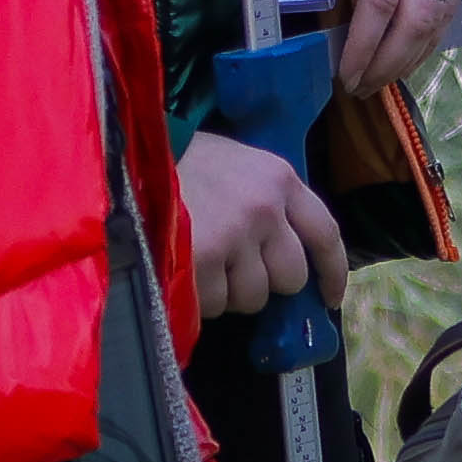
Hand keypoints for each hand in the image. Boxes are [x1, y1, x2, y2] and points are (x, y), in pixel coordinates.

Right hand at [177, 128, 346, 320]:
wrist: (129, 157)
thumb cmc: (184, 162)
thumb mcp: (238, 166)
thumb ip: (269, 203)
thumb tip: (285, 258)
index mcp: (279, 179)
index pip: (326, 233)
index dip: (332, 272)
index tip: (329, 298)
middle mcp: (264, 208)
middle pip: (291, 276)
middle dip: (267, 282)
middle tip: (237, 270)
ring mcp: (234, 235)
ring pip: (253, 297)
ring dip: (230, 292)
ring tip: (203, 264)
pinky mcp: (202, 259)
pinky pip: (216, 303)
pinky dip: (201, 297)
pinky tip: (185, 269)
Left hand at [313, 0, 461, 90]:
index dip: (362, 43)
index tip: (343, 70)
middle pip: (414, 21)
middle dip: (386, 63)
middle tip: (359, 86)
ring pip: (439, 20)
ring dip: (411, 57)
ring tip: (380, 78)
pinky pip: (453, 4)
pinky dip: (432, 35)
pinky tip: (409, 50)